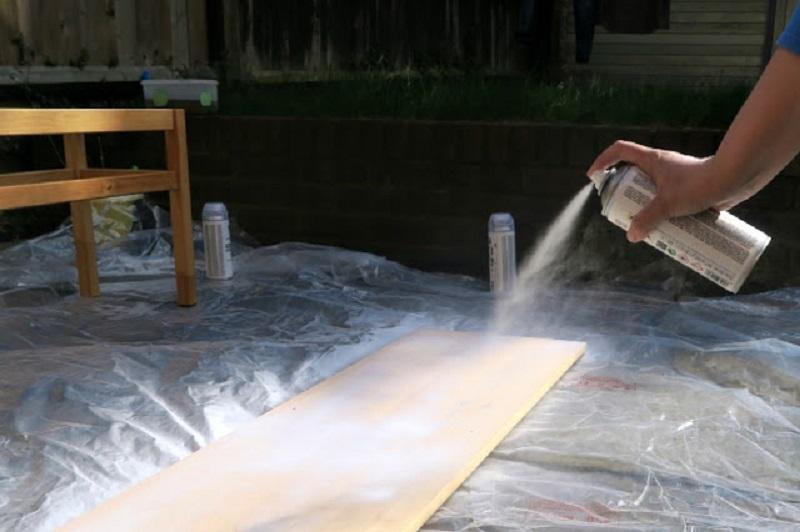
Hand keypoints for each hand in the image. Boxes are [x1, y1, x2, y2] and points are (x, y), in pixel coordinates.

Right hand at [587, 140, 724, 242]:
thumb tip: (632, 236)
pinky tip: (668, 227)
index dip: (602, 161)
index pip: (619, 150)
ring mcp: (675, 175)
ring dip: (644, 203)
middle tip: (620, 211)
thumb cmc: (699, 184)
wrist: (736, 177)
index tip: (593, 177)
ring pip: (652, 187)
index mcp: (651, 160)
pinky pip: (669, 198)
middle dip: (623, 192)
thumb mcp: (668, 204)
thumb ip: (647, 219)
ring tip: (644, 224)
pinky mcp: (689, 186)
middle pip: (632, 172)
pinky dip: (664, 211)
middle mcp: (661, 165)